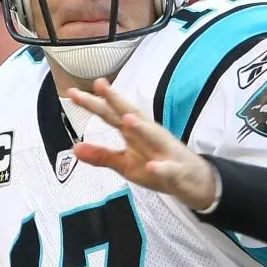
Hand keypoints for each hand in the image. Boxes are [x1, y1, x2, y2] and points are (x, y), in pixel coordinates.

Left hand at [66, 78, 218, 210]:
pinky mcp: (176, 171)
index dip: (93, 103)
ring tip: (127, 119)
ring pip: (153, 137)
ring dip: (141, 128)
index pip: (111, 115)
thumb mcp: (125, 164)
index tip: (72, 92)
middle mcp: (150, 135)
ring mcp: (164, 152)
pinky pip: (168, 170)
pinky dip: (161, 168)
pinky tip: (152, 166)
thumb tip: (74, 148)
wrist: (195, 181)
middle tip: (100, 84)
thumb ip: (102, 155)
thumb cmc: (157, 166)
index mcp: (135, 133)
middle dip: (116, 101)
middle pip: (131, 115)